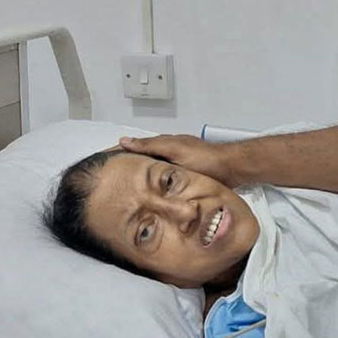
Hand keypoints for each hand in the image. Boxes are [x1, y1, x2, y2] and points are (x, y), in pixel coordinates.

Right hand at [118, 134, 239, 186]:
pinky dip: (161, 186)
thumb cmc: (205, 159)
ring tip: (131, 191)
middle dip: (133, 169)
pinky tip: (156, 195)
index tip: (106, 162)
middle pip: (147, 161)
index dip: (123, 154)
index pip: (139, 147)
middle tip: (116, 181)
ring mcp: (180, 166)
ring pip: (158, 173)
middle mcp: (172, 154)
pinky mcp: (189, 177)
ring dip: (147, 180)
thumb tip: (125, 141)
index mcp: (166, 145)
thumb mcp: (174, 150)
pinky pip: (169, 182)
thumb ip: (150, 146)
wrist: (231, 169)